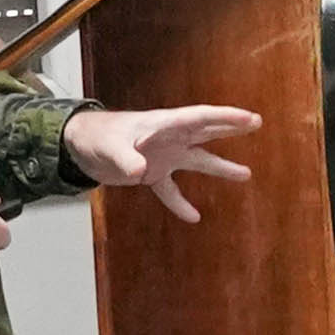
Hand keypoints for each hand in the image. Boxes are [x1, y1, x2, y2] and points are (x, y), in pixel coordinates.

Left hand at [69, 100, 260, 219]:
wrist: (78, 145)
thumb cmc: (95, 136)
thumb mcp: (110, 147)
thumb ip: (125, 158)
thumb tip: (139, 172)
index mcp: (162, 125)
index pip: (200, 118)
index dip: (225, 118)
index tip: (249, 119)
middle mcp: (168, 138)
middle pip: (205, 132)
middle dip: (230, 128)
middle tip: (256, 124)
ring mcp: (163, 156)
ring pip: (197, 160)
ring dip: (219, 167)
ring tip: (245, 174)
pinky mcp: (152, 173)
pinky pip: (171, 190)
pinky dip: (180, 203)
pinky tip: (193, 217)